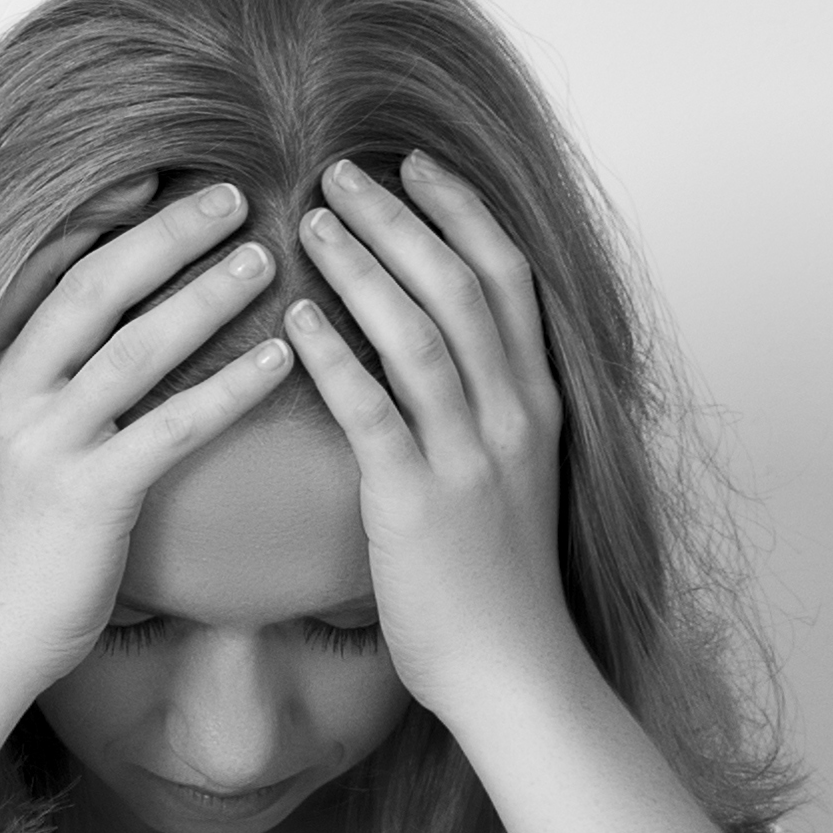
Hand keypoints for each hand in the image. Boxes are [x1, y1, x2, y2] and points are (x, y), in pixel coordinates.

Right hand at [0, 181, 298, 694]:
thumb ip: (38, 397)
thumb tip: (97, 354)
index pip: (41, 271)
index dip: (98, 217)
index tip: (154, 173)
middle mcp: (7, 397)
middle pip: (91, 288)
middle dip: (163, 233)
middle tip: (231, 194)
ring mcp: (43, 445)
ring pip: (134, 346)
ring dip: (206, 294)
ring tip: (266, 257)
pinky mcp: (85, 499)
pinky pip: (171, 427)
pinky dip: (231, 385)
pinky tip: (283, 356)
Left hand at [282, 155, 581, 728]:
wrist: (514, 671)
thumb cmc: (499, 577)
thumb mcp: (514, 472)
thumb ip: (487, 405)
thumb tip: (443, 344)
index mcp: (539, 401)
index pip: (510, 276)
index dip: (463, 210)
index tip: (417, 161)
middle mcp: (514, 416)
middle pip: (463, 285)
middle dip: (403, 216)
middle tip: (342, 167)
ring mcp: (471, 458)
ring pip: (422, 334)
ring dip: (365, 267)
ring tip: (312, 217)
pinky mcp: (420, 504)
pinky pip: (375, 413)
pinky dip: (336, 356)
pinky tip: (294, 316)